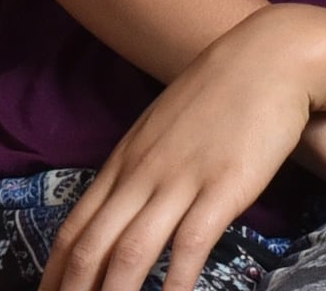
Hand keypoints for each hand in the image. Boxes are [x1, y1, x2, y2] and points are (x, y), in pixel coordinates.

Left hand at [47, 3, 325, 290]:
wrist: (269, 56)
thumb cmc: (220, 93)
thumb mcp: (164, 128)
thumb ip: (141, 166)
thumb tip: (124, 203)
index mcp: (124, 162)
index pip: (74, 228)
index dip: (55, 272)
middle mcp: (142, 175)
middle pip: (92, 246)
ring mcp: (179, 181)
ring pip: (130, 252)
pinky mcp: (221, 188)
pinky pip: (189, 244)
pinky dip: (173, 283)